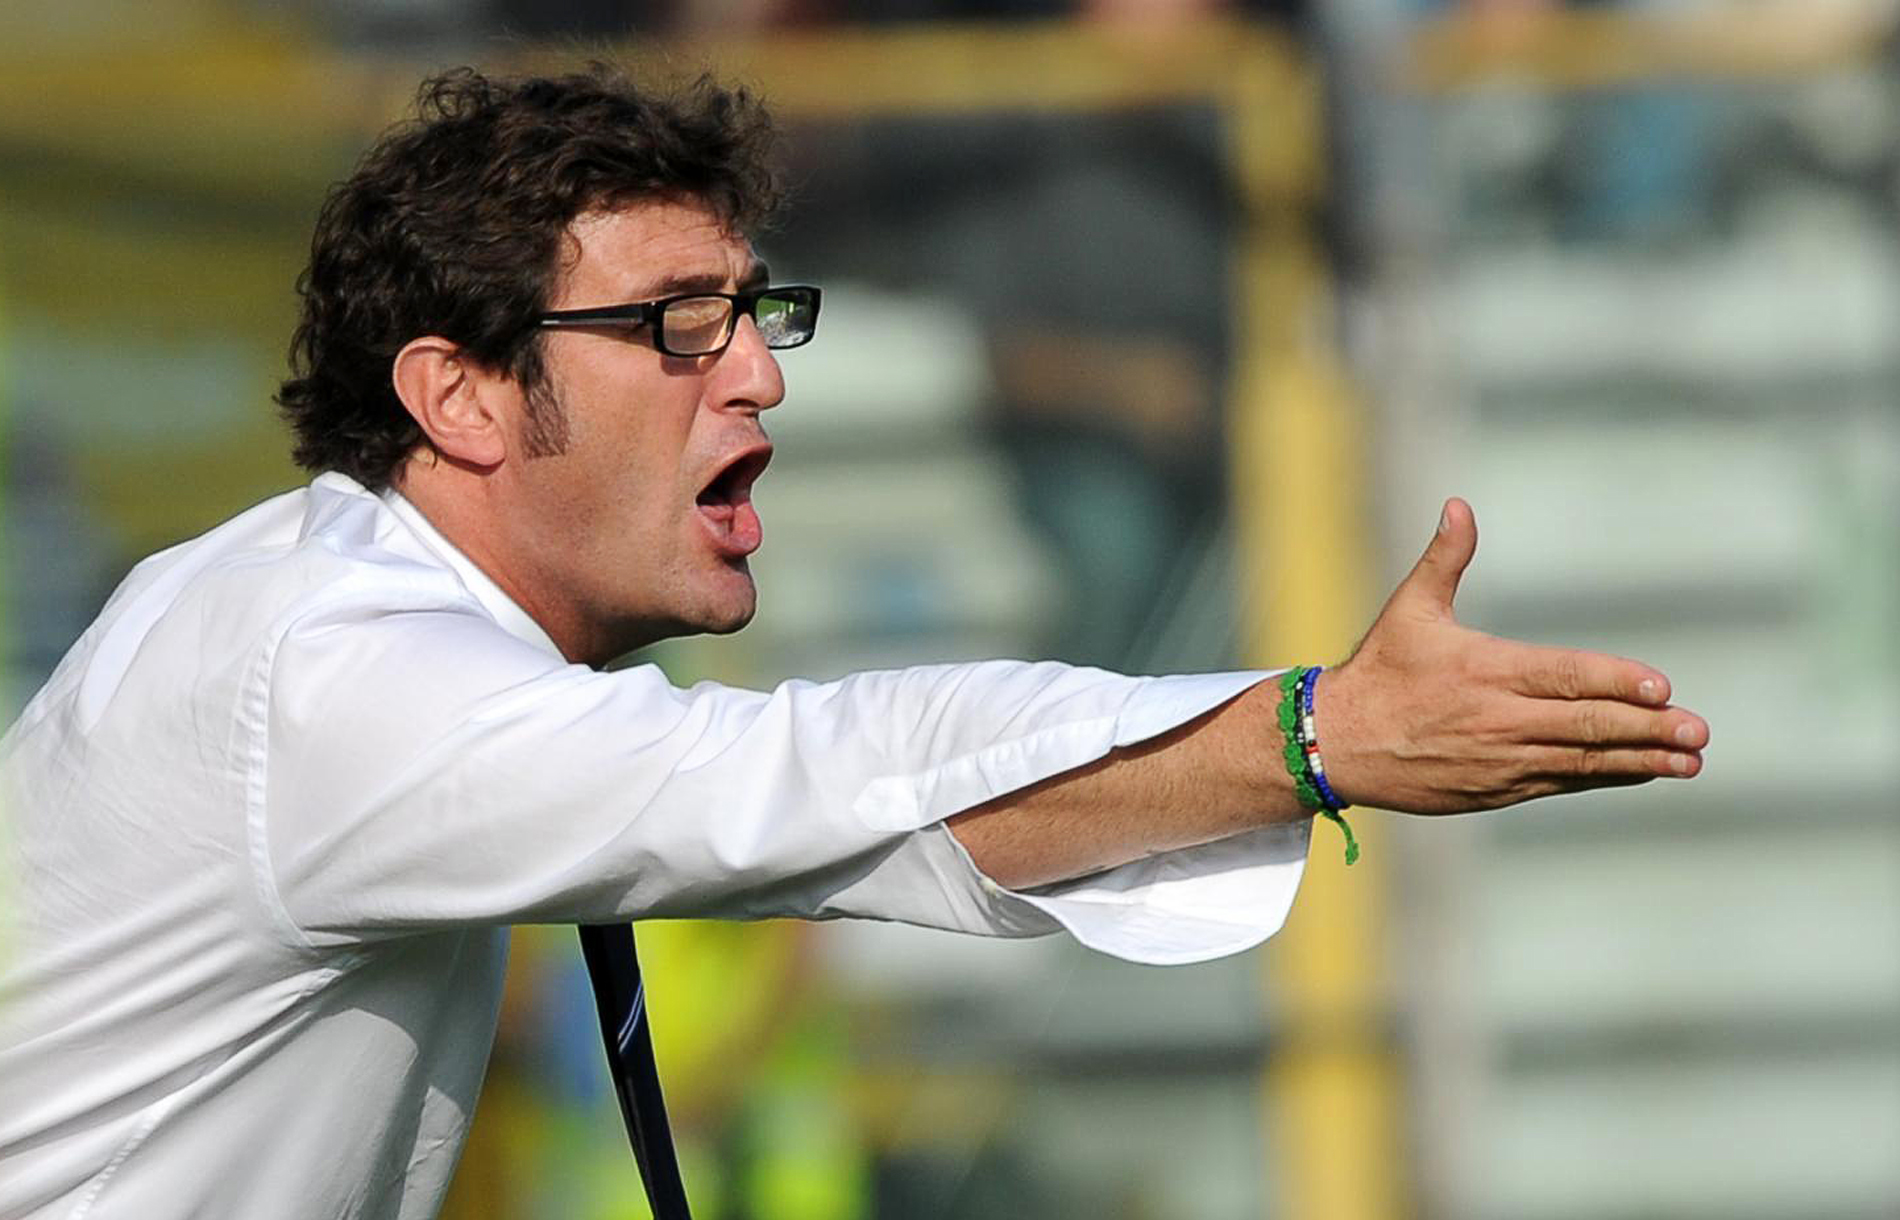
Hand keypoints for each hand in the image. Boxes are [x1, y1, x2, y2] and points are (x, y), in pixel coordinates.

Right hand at [1315, 498, 1707, 813]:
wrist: (1336, 744)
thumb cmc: (1379, 671)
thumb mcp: (1408, 610)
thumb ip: (1444, 558)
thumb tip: (1458, 506)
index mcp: (1484, 670)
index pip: (1564, 678)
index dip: (1615, 682)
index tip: (1661, 687)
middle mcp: (1499, 719)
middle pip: (1587, 726)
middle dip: (1648, 728)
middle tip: (1697, 729)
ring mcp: (1502, 760)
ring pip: (1584, 761)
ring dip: (1642, 760)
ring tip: (1690, 758)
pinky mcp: (1497, 789)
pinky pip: (1563, 781)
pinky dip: (1607, 775)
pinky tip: (1645, 769)